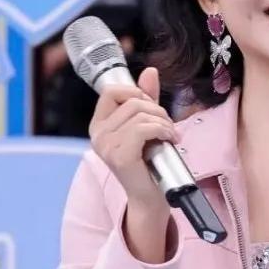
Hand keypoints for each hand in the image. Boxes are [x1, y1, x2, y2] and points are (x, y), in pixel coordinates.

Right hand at [88, 67, 178, 210]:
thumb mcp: (147, 124)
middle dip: (156, 109)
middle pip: (131, 101)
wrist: (151, 197)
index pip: (111, 90)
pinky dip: (163, 130)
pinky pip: (144, 128)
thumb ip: (146, 99)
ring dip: (163, 121)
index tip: (151, 108)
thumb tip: (150, 71)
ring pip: (140, 114)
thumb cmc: (150, 163)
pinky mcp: (120, 156)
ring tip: (170, 135)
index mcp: (99, 125)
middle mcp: (98, 135)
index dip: (135, 93)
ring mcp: (106, 146)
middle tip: (167, 126)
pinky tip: (170, 139)